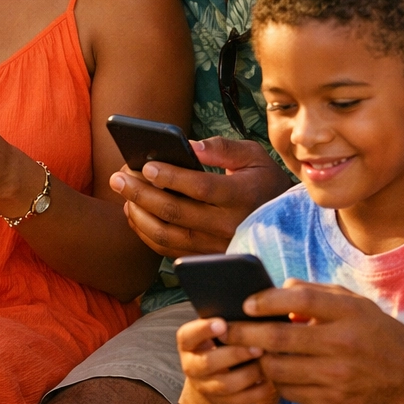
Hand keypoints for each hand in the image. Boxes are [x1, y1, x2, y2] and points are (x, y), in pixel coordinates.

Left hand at [110, 136, 292, 256]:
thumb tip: (191, 146)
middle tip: (118, 177)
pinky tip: (134, 213)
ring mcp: (216, 245)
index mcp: (242, 196)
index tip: (146, 165)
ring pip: (168, 235)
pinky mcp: (206, 257)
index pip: (200, 187)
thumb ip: (223, 148)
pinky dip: (146, 232)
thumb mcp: (253, 156)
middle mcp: (229, 225)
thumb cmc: (263, 181)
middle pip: (176, 212)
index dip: (171, 177)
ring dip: (138, 214)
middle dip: (141, 192)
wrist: (285, 223)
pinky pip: (169, 249)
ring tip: (122, 192)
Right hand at [176, 316, 275, 403]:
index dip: (203, 330)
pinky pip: (242, 400)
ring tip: (267, 361)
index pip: (187, 336)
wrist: (208, 389)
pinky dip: (259, 389)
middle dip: (235, 354)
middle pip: (209, 362)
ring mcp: (206, 388)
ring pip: (227, 384)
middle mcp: (192, 367)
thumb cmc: (217, 350)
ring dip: (250, 372)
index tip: (223, 324)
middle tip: (258, 346)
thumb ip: (226, 324)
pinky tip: (270, 379)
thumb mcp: (213, 336)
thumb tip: (254, 308)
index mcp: (188, 345)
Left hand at [224, 281, 403, 403]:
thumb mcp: (353, 302)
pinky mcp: (336, 401)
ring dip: (258, 360)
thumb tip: (277, 291)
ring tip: (248, 352)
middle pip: (279, 338)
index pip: (299, 300)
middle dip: (245, 333)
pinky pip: (291, 392)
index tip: (247, 303)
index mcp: (347, 313)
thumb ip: (315, 294)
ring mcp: (338, 376)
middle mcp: (342, 344)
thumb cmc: (377, 331)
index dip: (268, 300)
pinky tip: (272, 372)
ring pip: (279, 369)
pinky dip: (277, 381)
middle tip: (226, 330)